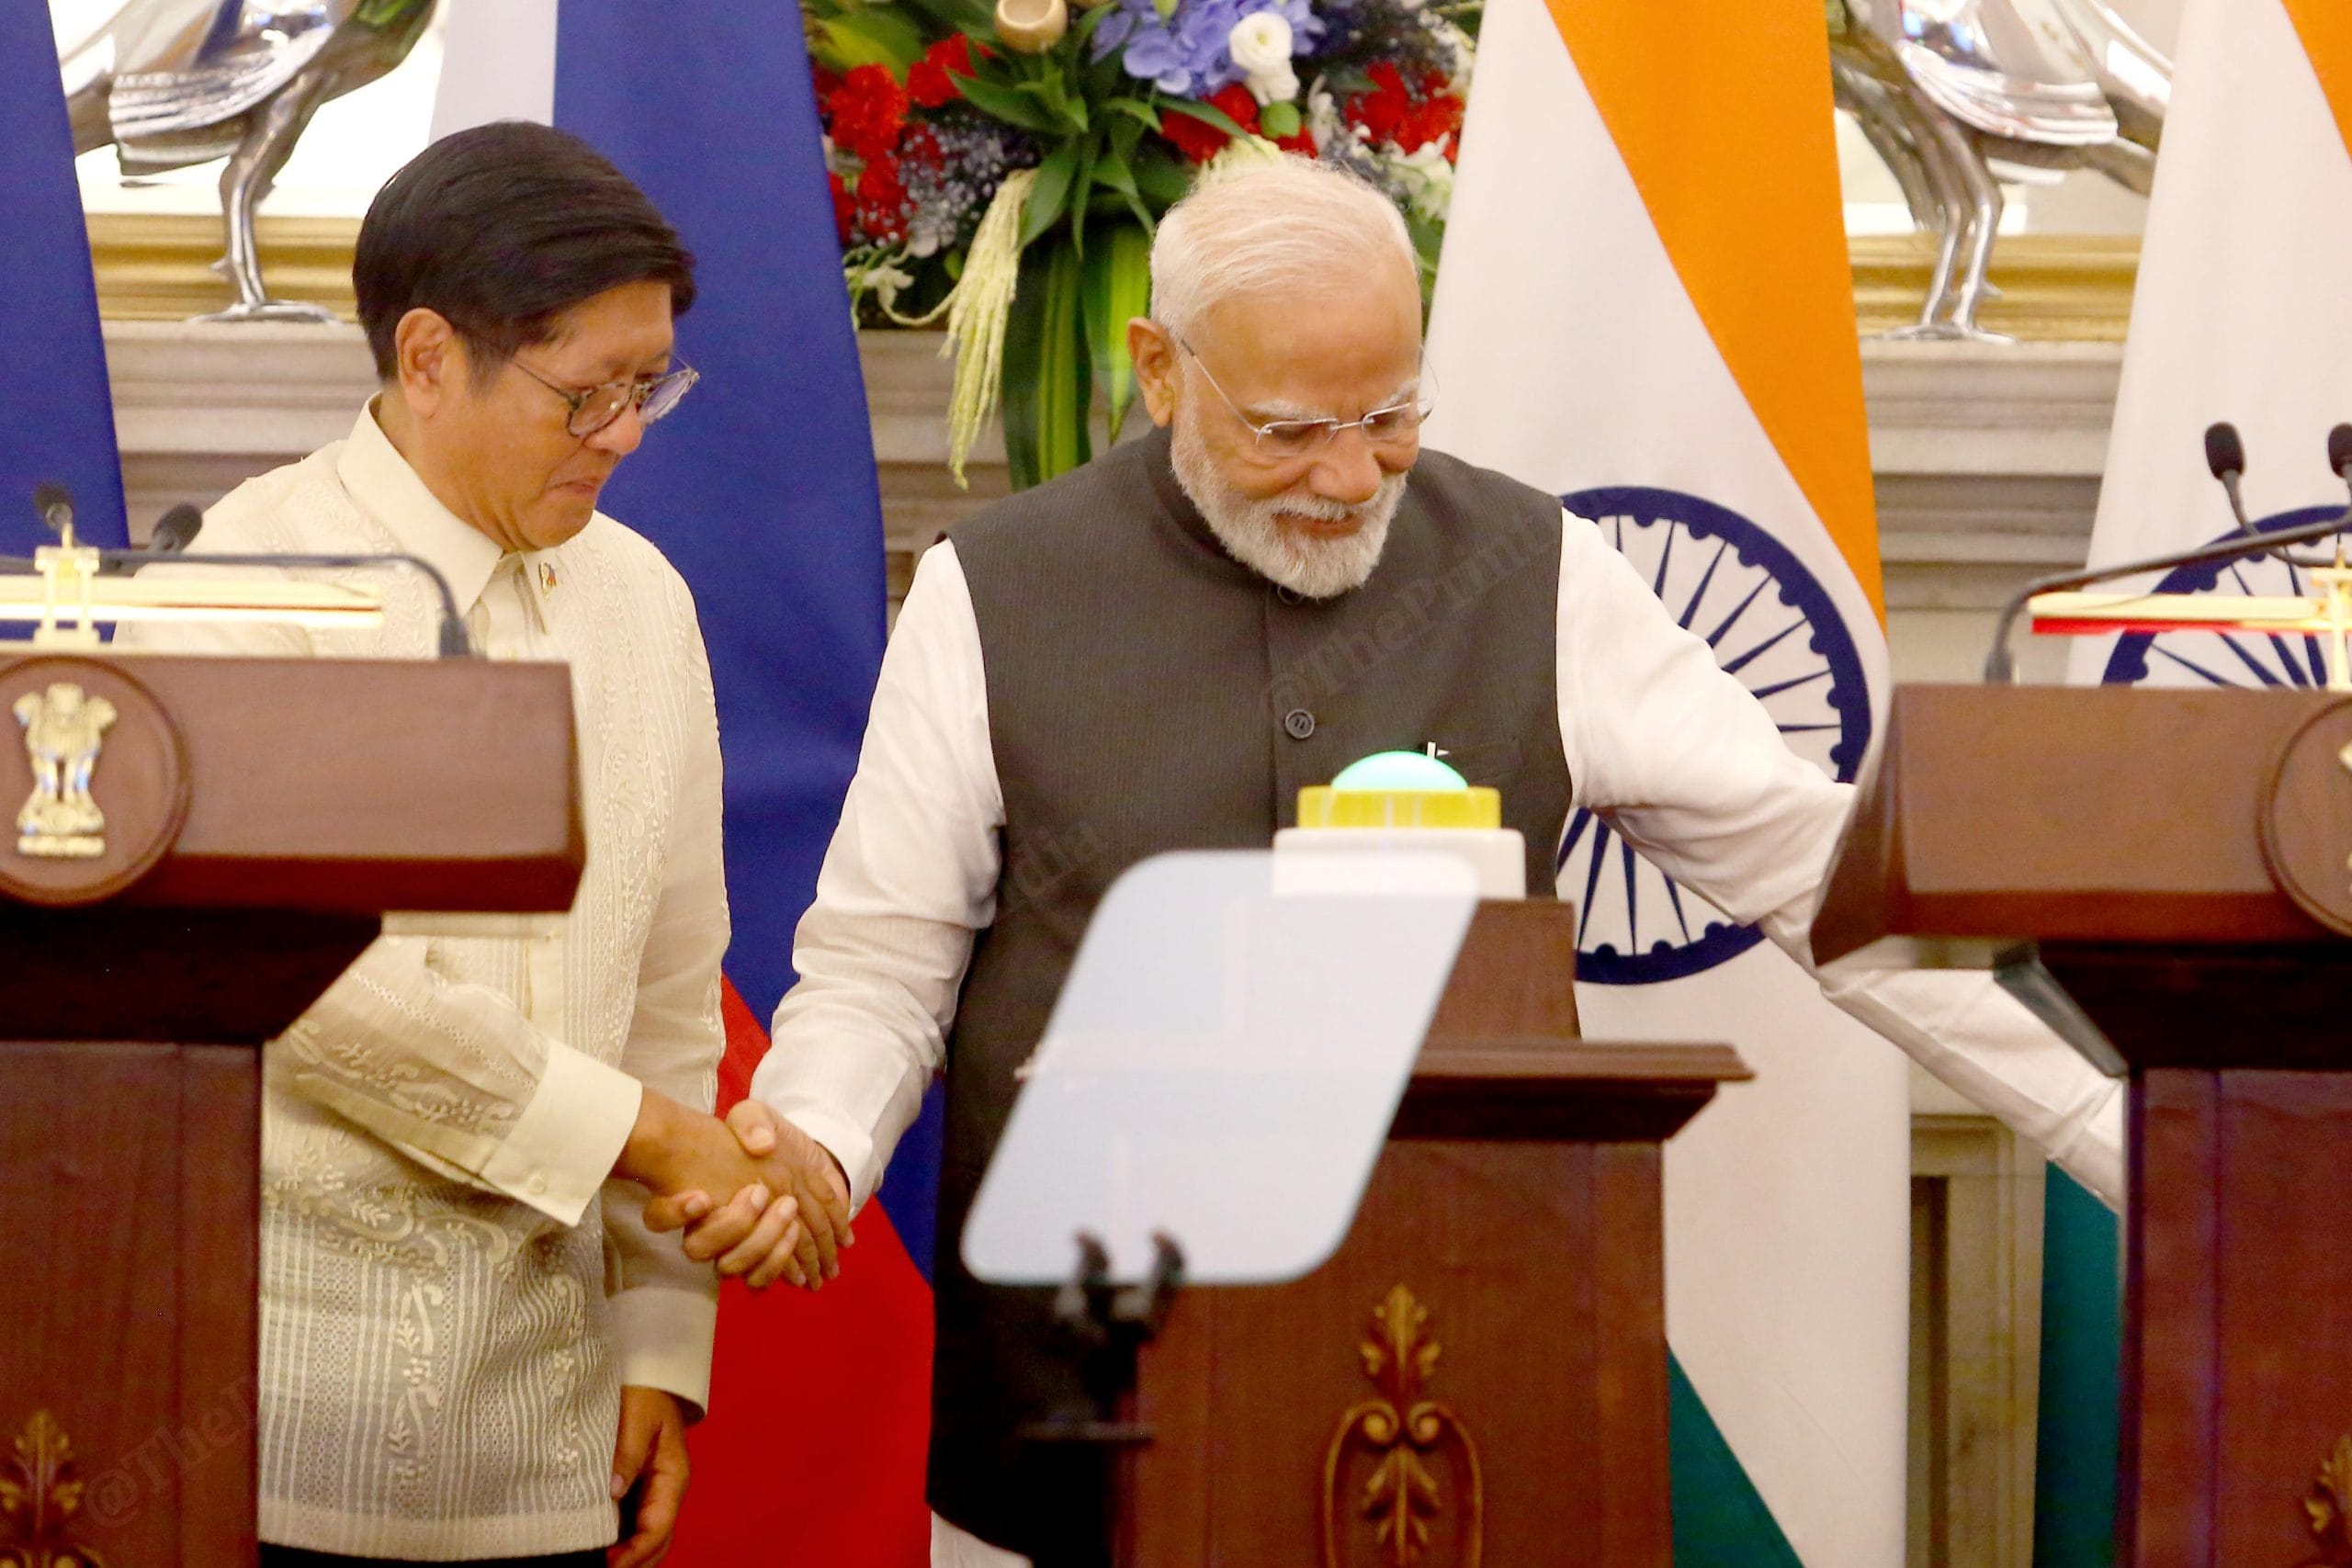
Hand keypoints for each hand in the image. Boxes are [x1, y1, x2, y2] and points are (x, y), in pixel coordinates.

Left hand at [608, 1386, 688, 1567]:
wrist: (648, 1375)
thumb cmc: (644, 1392)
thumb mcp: (637, 1415)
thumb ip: (627, 1451)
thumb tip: (614, 1492)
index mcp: (673, 1475)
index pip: (659, 1526)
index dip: (635, 1551)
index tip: (609, 1564)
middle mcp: (667, 1491)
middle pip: (657, 1542)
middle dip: (635, 1563)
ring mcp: (653, 1493)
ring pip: (647, 1538)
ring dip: (629, 1557)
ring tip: (598, 1564)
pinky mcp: (637, 1490)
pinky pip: (633, 1526)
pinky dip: (621, 1543)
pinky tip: (597, 1547)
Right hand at [624, 1093, 850, 1289]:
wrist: (801, 1159)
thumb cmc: (768, 1139)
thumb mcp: (757, 1118)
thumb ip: (752, 1123)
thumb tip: (761, 1144)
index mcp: (694, 1195)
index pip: (658, 1217)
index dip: (671, 1213)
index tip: (701, 1197)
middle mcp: (706, 1229)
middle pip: (698, 1249)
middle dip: (733, 1224)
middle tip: (762, 1193)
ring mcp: (732, 1249)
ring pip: (731, 1267)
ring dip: (761, 1243)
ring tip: (788, 1210)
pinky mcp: (760, 1261)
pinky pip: (759, 1280)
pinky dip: (778, 1262)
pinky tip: (795, 1233)